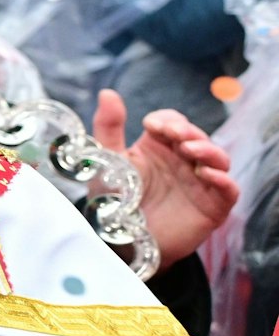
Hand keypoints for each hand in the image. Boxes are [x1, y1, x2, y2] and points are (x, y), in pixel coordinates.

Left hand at [93, 88, 238, 267]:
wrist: (123, 243)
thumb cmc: (116, 201)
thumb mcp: (107, 161)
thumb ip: (108, 128)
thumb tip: (107, 92)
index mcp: (158, 147)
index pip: (173, 122)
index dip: (168, 120)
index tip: (152, 125)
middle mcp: (182, 160)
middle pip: (197, 136)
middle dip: (188, 131)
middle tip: (173, 135)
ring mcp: (200, 182)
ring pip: (217, 158)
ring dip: (207, 150)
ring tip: (189, 150)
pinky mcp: (213, 206)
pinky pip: (229, 189)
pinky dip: (222, 179)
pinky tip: (206, 175)